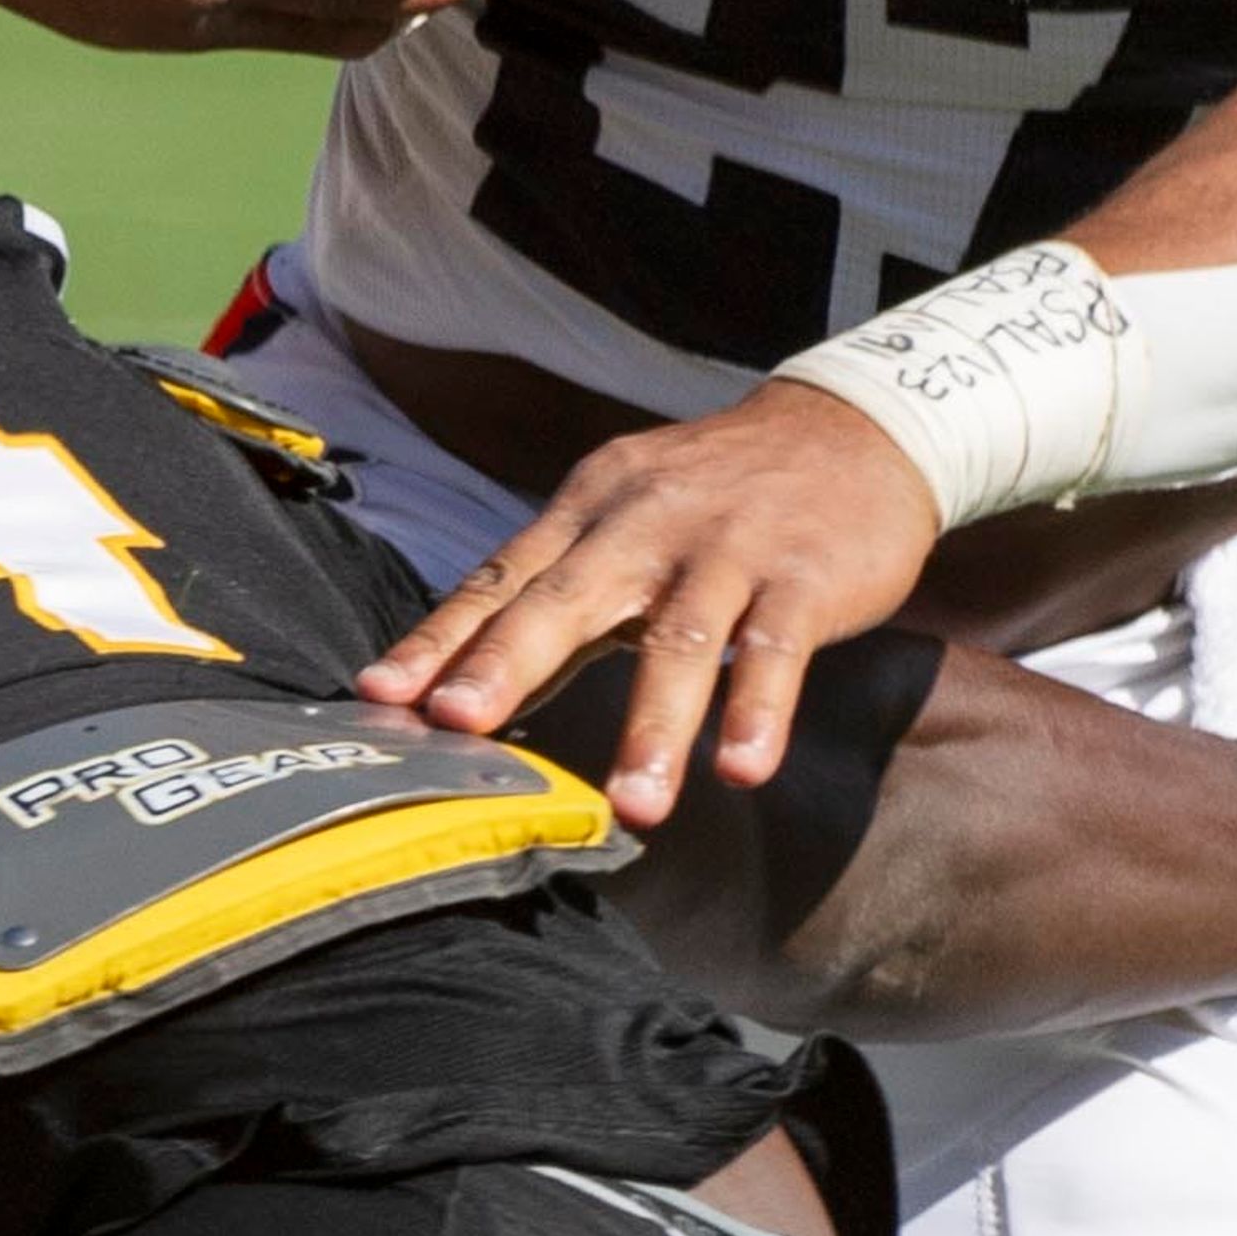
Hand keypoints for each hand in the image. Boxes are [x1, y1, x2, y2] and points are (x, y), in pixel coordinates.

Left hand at [360, 385, 942, 820]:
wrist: (855, 427)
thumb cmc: (721, 493)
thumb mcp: (628, 518)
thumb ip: (558, 593)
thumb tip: (466, 684)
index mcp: (589, 510)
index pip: (501, 578)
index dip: (440, 638)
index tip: (380, 695)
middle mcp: (646, 522)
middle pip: (567, 596)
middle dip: (508, 662)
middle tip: (458, 726)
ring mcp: (728, 549)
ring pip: (678, 640)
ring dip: (652, 727)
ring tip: (631, 808)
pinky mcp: (804, 576)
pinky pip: (776, 650)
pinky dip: (758, 711)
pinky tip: (741, 769)